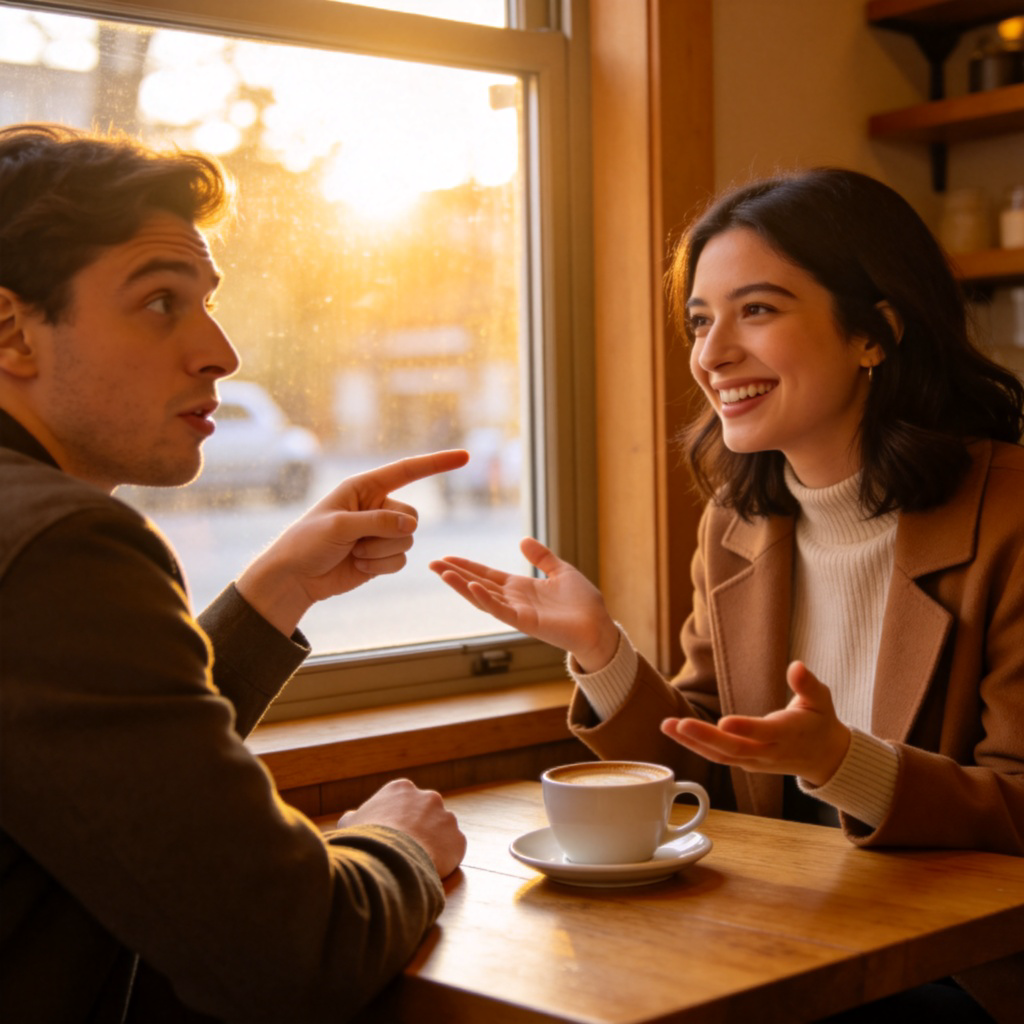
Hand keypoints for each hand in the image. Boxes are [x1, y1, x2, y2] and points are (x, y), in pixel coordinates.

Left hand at [236, 449, 468, 635]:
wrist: (295, 578)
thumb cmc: (307, 543)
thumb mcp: (339, 525)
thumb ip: (377, 521)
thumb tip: (411, 524)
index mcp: (364, 487)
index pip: (407, 471)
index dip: (437, 463)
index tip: (464, 457)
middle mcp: (376, 506)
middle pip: (411, 516)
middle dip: (388, 533)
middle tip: (355, 541)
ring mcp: (381, 532)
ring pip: (408, 540)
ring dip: (380, 552)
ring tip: (352, 554)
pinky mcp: (382, 556)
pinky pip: (401, 560)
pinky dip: (380, 566)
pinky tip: (357, 566)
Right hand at [337, 779, 466, 878]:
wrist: (389, 858)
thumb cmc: (366, 839)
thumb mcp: (351, 824)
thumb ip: (355, 817)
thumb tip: (351, 816)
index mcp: (401, 789)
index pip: (404, 802)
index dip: (397, 820)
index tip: (392, 835)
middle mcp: (428, 797)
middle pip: (426, 813)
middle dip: (419, 828)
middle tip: (406, 849)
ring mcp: (446, 817)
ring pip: (442, 830)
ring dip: (434, 843)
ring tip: (418, 861)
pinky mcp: (458, 839)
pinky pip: (453, 849)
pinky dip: (445, 859)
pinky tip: (430, 869)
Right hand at [430, 537, 618, 671]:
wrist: (599, 625)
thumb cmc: (583, 603)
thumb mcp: (561, 571)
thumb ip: (542, 557)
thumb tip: (522, 540)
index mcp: (520, 588)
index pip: (487, 574)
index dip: (466, 566)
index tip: (446, 558)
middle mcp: (514, 600)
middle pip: (478, 584)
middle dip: (455, 575)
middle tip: (431, 564)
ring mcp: (518, 612)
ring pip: (483, 597)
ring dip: (463, 586)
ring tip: (443, 573)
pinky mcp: (526, 622)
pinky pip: (501, 610)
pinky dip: (486, 599)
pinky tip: (472, 587)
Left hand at [659, 661, 850, 786]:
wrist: (824, 757)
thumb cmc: (820, 721)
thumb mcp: (821, 700)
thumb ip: (808, 684)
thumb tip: (797, 666)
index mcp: (789, 734)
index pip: (765, 734)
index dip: (746, 729)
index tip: (724, 722)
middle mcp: (769, 752)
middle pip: (735, 749)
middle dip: (705, 737)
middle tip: (679, 724)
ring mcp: (755, 761)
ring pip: (720, 756)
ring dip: (691, 743)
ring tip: (666, 726)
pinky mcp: (744, 762)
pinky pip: (717, 757)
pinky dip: (695, 746)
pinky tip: (674, 732)